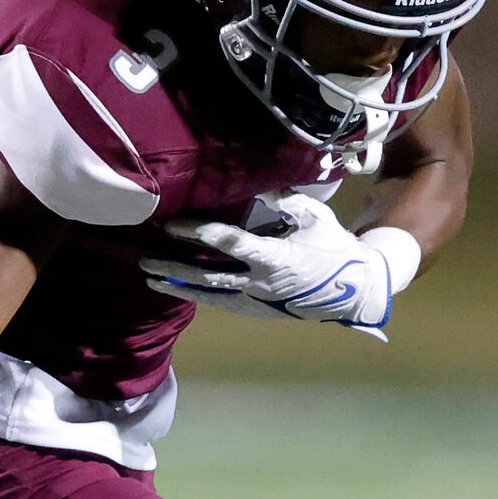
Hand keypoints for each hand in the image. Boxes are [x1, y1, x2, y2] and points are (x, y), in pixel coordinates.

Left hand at [140, 194, 411, 339]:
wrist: (352, 291)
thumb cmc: (333, 247)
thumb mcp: (317, 218)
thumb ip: (288, 203)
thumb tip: (263, 187)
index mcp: (276, 257)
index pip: (231, 243)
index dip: (200, 233)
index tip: (174, 225)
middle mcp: (260, 283)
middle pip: (209, 274)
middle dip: (175, 265)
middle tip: (145, 257)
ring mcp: (256, 300)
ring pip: (209, 294)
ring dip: (178, 285)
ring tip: (148, 278)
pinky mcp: (255, 310)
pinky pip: (219, 303)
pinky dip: (194, 296)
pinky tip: (173, 289)